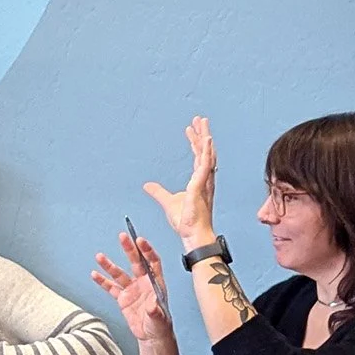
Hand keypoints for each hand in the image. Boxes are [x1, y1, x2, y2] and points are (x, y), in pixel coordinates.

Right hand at [92, 233, 172, 343]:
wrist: (151, 335)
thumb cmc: (160, 325)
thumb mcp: (160, 318)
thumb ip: (155, 310)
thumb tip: (152, 304)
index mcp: (155, 283)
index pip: (152, 262)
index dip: (147, 251)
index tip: (140, 241)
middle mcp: (143, 283)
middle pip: (135, 262)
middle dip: (129, 249)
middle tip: (122, 237)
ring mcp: (132, 289)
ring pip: (119, 274)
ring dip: (109, 265)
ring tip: (99, 256)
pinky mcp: (122, 298)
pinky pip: (111, 288)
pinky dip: (102, 281)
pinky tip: (94, 274)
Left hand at [144, 115, 217, 245]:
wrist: (193, 235)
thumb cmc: (186, 222)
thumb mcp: (167, 202)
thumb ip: (158, 192)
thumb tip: (147, 185)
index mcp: (199, 182)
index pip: (198, 158)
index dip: (195, 143)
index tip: (190, 130)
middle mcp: (204, 180)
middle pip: (205, 152)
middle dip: (203, 135)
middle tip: (200, 119)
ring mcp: (204, 182)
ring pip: (207, 155)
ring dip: (205, 138)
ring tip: (203, 123)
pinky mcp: (200, 187)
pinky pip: (206, 166)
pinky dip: (206, 152)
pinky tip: (206, 140)